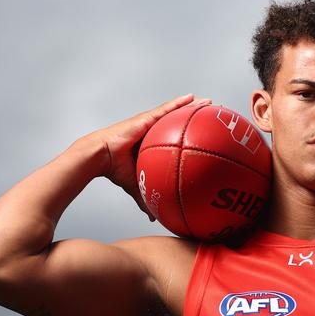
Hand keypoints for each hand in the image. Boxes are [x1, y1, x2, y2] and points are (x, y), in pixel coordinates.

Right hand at [91, 94, 211, 220]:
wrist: (100, 158)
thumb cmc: (116, 171)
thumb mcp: (137, 186)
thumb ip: (147, 199)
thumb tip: (154, 218)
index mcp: (153, 145)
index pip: (176, 139)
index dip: (190, 136)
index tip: (206, 136)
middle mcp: (154, 132)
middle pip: (180, 122)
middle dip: (197, 118)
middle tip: (214, 116)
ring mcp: (150, 123)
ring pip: (176, 112)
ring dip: (193, 106)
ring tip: (210, 102)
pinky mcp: (146, 118)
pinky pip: (167, 108)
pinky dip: (180, 103)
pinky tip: (192, 98)